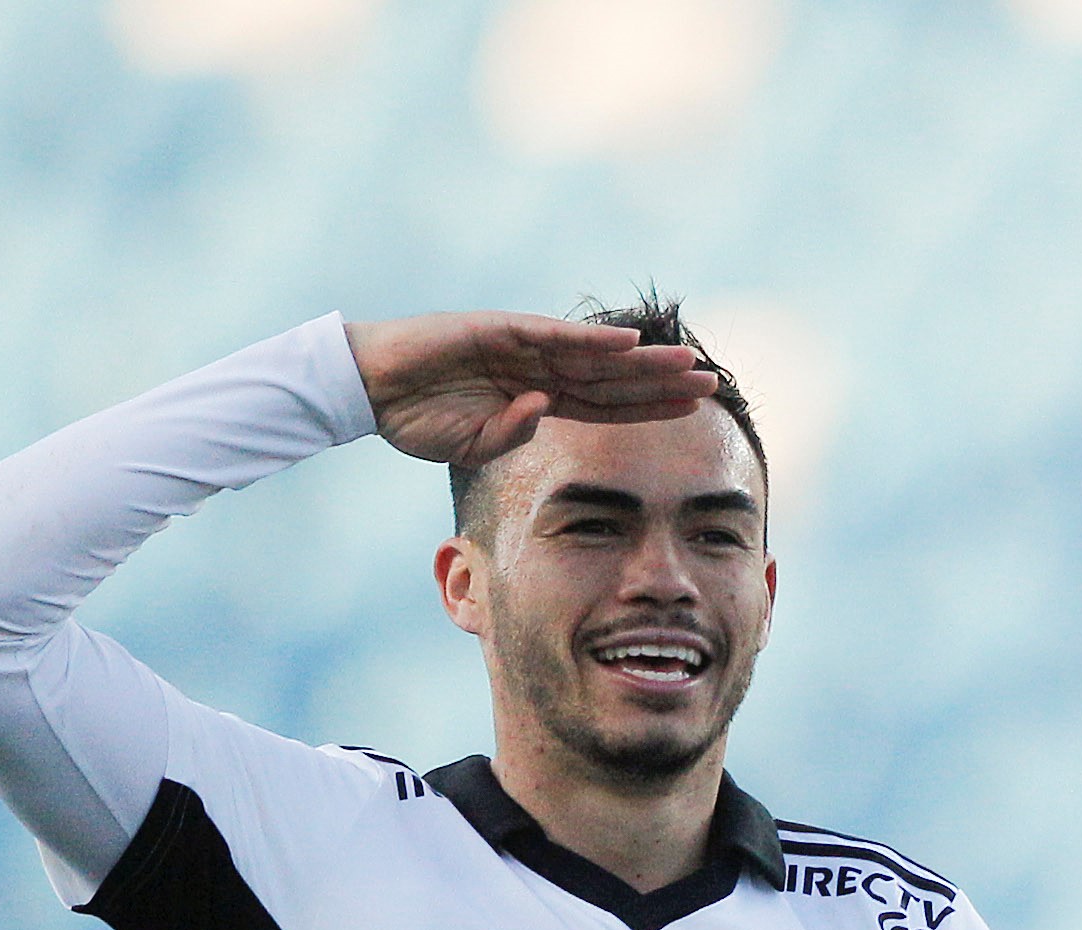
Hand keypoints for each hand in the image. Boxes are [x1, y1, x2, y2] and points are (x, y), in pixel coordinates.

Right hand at [345, 311, 719, 467]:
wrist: (368, 390)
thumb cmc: (416, 418)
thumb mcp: (473, 446)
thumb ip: (511, 435)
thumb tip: (543, 411)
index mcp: (538, 399)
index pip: (607, 405)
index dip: (650, 407)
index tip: (694, 412)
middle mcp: (540, 369)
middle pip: (615, 378)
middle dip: (663, 382)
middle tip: (712, 385)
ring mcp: (523, 347)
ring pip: (597, 355)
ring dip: (643, 360)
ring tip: (688, 363)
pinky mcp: (500, 330)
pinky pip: (554, 336)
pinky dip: (592, 340)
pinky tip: (631, 344)